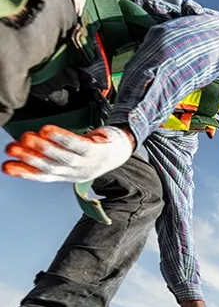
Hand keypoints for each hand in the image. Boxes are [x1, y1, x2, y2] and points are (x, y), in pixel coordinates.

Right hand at [2, 125, 134, 182]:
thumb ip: (48, 156)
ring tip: (27, 139)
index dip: (24, 173)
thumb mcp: (68, 159)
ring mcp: (87, 162)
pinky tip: (47, 130)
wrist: (119, 150)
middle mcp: (76, 172)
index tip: (6, 167)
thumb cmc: (89, 152)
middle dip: (29, 159)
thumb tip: (21, 148)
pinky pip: (76, 143)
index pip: (43, 176)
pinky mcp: (95, 149)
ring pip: (63, 157)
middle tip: (11, 149)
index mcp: (67, 175)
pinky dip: (61, 137)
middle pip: (51, 167)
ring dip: (44, 148)